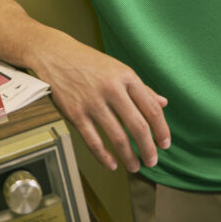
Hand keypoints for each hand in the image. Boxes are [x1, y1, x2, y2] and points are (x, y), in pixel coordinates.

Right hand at [33, 43, 170, 171]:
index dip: (162, 130)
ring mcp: (92, 102)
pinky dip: (104, 156)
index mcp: (126, 77)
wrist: (55, 55)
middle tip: (152, 161)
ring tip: (135, 166)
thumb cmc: (88, 62)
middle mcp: (112, 89)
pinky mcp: (75, 113)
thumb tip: (163, 102)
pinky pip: (93, 141)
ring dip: (129, 156)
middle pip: (138, 126)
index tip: (164, 144)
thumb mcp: (118, 69)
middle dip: (148, 148)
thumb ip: (141, 87)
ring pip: (117, 137)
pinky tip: (112, 164)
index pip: (152, 108)